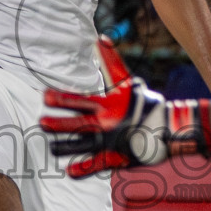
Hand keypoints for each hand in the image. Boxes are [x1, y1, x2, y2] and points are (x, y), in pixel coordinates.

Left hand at [40, 38, 210, 177]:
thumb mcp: (128, 81)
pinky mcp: (117, 157)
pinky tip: (69, 171)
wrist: (169, 128)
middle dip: (59, 124)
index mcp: (108, 105)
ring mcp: (111, 142)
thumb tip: (101, 38)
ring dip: (65, 147)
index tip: (45, 96)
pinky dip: (83, 168)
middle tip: (41, 123)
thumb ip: (112, 61)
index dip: (62, 98)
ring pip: (83, 146)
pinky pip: (97, 164)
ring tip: (51, 147)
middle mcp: (107, 124)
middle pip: (78, 124)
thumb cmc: (144, 103)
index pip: (81, 100)